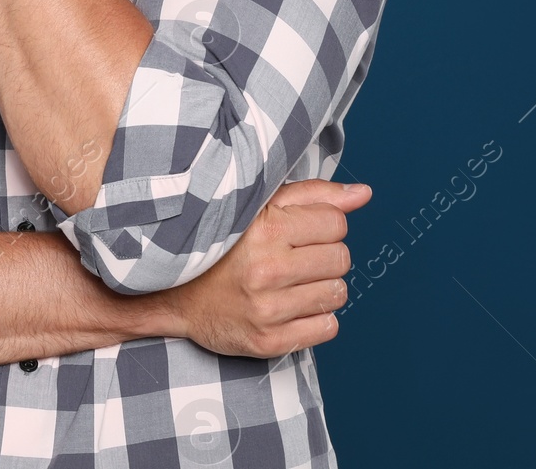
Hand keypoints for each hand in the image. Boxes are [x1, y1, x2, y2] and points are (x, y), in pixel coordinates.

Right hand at [149, 178, 368, 357]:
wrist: (172, 294)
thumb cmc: (221, 244)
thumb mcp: (260, 207)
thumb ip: (313, 196)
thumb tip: (363, 194)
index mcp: (265, 229)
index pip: (336, 222)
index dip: (322, 224)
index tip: (300, 230)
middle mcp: (267, 269)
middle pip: (341, 258)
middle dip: (325, 255)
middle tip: (295, 257)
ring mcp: (267, 310)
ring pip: (338, 294)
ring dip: (322, 287)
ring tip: (292, 282)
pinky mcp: (268, 342)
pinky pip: (328, 328)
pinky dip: (316, 317)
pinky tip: (290, 305)